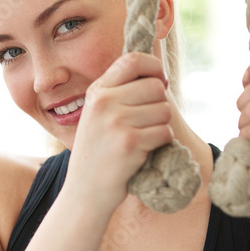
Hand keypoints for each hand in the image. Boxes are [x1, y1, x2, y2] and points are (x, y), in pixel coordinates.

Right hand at [65, 52, 174, 214]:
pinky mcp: (130, 143)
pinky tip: (143, 151)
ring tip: (141, 138)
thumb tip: (156, 75)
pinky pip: (165, 132)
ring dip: (160, 125)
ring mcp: (116, 122)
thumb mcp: (97, 115)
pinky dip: (161, 143)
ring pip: (164, 110)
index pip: (132, 60)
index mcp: (96, 92)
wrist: (85, 190)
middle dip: (159, 104)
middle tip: (147, 121)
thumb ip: (119, 93)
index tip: (159, 81)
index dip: (154, 67)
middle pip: (155, 87)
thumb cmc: (98, 152)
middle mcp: (104, 102)